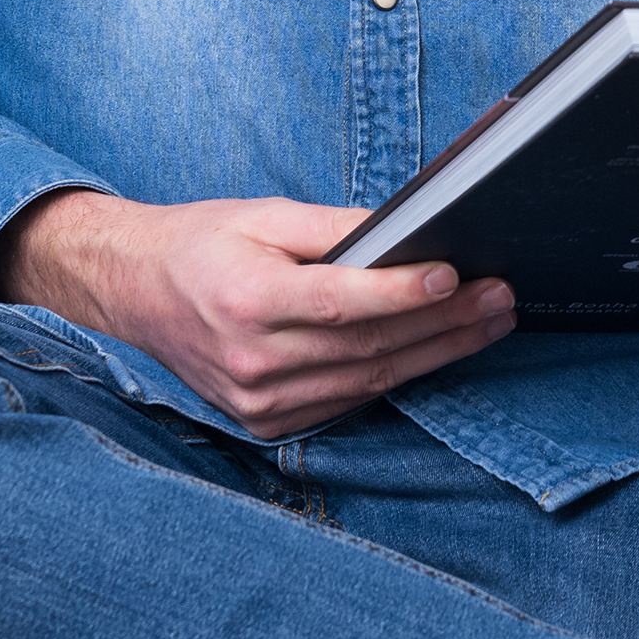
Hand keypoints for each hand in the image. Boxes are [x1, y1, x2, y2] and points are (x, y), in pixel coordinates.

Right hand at [0, 188, 514, 439]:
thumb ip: (333, 226)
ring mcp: (261, 404)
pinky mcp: (270, 424)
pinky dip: (398, 375)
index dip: (403, 294)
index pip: (341, 303)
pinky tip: (439, 350)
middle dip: (445, 324)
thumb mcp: (264, 214)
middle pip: (369, 348)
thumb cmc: (204, 242)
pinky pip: (349, 400)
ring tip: (491, 322)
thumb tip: (405, 230)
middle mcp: (254, 363)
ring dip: (437, 353)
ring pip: (369, 381)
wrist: (136, 292)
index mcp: (248, 302)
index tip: (457, 275)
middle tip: (502, 296)